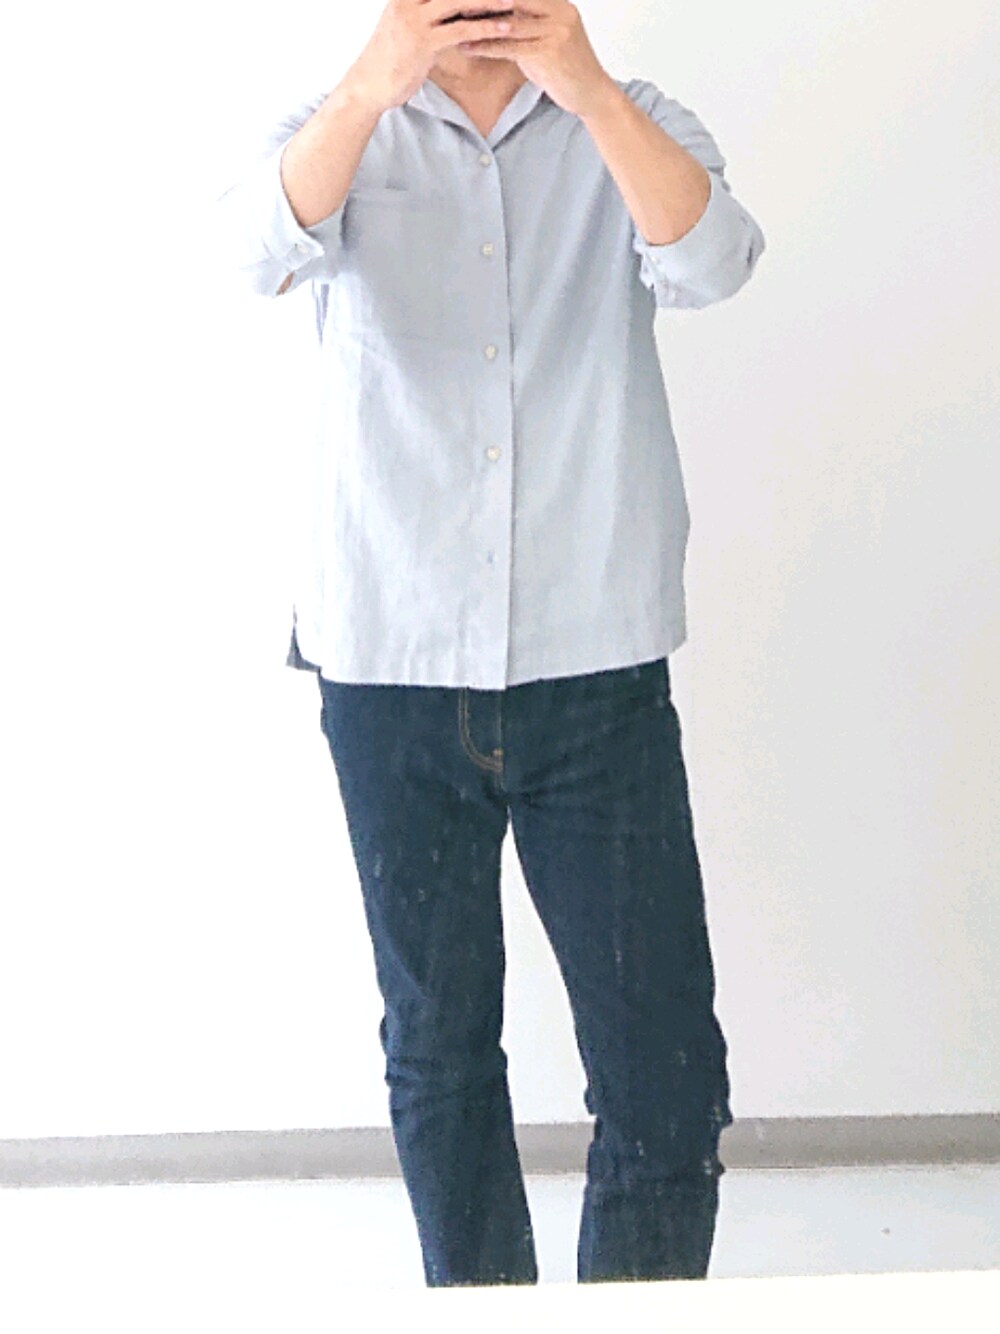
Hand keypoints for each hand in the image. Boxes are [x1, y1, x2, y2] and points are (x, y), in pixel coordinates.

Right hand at [343, 0, 538, 114]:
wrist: (368, 86)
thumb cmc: (390, 59)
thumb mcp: (406, 27)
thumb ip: (428, 14)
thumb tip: (454, 13)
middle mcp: (408, 0)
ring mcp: (415, 19)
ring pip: (459, 1)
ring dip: (489, 1)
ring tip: (513, 0)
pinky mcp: (423, 42)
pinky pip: (460, 30)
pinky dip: (484, 28)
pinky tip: (504, 29)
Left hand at [453, 0, 616, 117]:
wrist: (591, 94)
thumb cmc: (565, 68)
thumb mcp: (544, 39)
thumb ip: (523, 24)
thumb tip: (494, 17)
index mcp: (557, 3)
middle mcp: (558, 11)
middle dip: (482, 2)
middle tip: (452, 4)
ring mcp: (556, 29)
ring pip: (508, 22)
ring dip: (477, 24)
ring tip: (452, 24)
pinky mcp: (550, 51)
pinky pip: (510, 46)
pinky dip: (486, 46)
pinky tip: (467, 47)